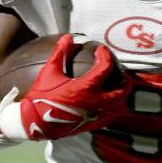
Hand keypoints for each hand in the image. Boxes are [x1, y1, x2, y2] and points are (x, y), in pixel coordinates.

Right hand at [1, 34, 130, 140]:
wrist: (36, 122)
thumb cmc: (42, 97)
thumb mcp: (50, 72)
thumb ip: (60, 53)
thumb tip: (68, 37)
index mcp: (85, 88)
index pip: (105, 67)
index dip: (106, 55)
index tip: (102, 50)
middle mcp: (95, 102)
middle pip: (122, 90)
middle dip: (125, 80)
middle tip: (121, 73)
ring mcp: (96, 115)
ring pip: (120, 106)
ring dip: (122, 95)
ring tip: (118, 87)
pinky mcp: (93, 125)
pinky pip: (111, 116)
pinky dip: (114, 108)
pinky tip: (109, 103)